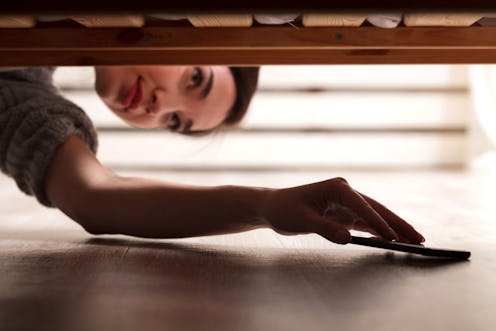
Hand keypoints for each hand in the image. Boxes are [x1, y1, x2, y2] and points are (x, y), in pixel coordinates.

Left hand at [261, 177, 424, 244]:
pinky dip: (378, 231)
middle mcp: (345, 192)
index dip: (379, 222)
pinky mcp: (344, 213)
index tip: (393, 237)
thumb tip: (348, 239)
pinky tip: (392, 240)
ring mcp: (346, 203)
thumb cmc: (284, 210)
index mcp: (337, 188)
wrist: (273, 208)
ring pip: (375, 216)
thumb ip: (326, 229)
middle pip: (377, 209)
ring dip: (392, 228)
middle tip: (418, 238)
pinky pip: (365, 223)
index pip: (363, 206)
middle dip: (397, 224)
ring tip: (413, 241)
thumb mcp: (302, 220)